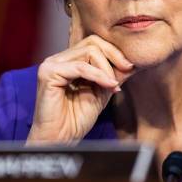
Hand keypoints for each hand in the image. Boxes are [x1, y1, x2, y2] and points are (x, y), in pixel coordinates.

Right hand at [26, 1, 134, 143]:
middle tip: (127, 70)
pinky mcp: (48, 73)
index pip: (95, 43)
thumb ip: (113, 75)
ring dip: (107, 69)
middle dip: (114, 56)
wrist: (60, 140)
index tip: (130, 68)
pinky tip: (109, 85)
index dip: (114, 52)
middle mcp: (58, 59)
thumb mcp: (101, 92)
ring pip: (89, 51)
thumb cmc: (76, 119)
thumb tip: (133, 62)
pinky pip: (80, 67)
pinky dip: (98, 75)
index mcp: (68, 61)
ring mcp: (51, 64)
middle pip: (93, 42)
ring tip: (113, 85)